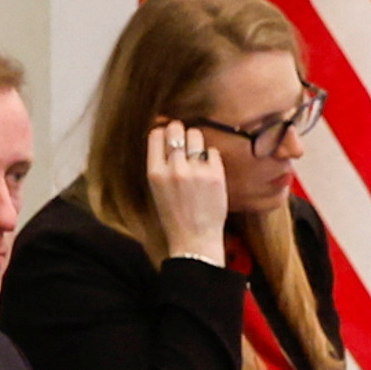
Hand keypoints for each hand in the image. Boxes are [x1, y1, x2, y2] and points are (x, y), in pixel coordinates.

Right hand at [145, 121, 232, 266]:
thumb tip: (165, 134)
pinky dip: (211, 158)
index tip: (169, 137)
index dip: (163, 132)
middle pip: (176, 129)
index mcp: (155, 173)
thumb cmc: (174, 216)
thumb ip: (160, 164)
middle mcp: (174, 168)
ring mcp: (196, 171)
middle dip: (180, 131)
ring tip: (197, 156)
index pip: (156, 134)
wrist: (194, 240)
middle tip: (184, 140)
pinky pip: (213, 151)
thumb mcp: (157, 190)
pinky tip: (208, 171)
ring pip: (196, 135)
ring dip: (196, 141)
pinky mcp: (215, 175)